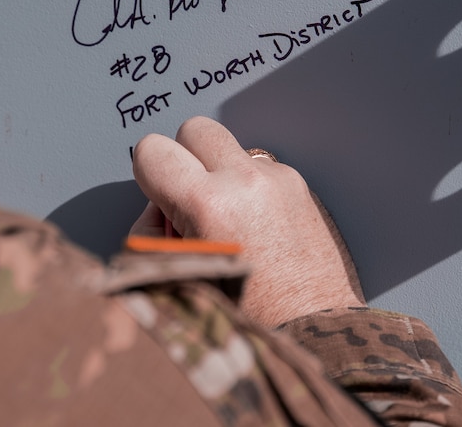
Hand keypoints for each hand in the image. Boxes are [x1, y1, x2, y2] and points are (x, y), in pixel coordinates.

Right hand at [130, 116, 364, 326]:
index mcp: (207, 204)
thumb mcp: (178, 275)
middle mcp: (245, 181)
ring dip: (221, 174)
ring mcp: (279, 180)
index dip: (148, 176)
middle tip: (190, 201)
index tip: (159, 201)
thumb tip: (157, 204)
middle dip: (186, 159)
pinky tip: (256, 228)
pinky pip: (261, 169)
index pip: (152, 149)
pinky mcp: (301, 187)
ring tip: (227, 220)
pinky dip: (251, 190)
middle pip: (195, 129)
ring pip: (231, 148)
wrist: (312, 333)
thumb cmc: (246, 318)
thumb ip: (153, 231)